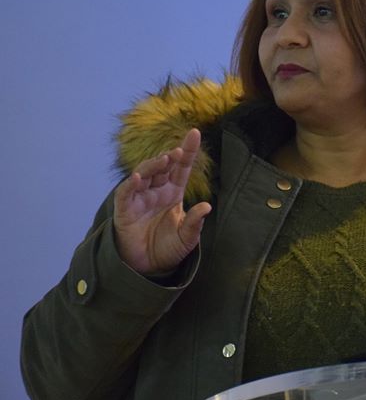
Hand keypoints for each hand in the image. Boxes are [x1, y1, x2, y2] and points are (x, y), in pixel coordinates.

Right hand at [113, 128, 211, 274]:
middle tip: (178, 151)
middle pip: (163, 167)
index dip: (188, 151)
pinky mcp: (125, 210)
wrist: (148, 267)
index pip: (181, 167)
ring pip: (144, 174)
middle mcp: (156, 191)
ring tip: (164, 160)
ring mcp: (140, 198)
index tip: (195, 132)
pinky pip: (126, 193)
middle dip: (170, 157)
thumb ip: (195, 222)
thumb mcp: (187, 238)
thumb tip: (207, 206)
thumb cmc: (168, 249)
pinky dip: (131, 184)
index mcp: (173, 193)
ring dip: (152, 166)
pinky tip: (139, 177)